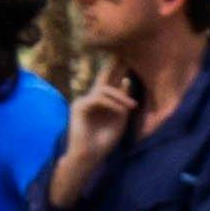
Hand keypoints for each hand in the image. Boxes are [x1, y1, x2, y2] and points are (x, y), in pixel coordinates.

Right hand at [55, 68, 139, 199]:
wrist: (90, 156)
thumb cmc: (104, 142)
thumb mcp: (120, 119)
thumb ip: (123, 102)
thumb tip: (126, 81)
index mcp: (101, 102)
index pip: (110, 83)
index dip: (118, 71)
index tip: (128, 59)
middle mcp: (91, 99)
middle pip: (103, 78)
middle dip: (114, 66)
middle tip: (123, 54)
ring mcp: (83, 102)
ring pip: (104, 89)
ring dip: (120, 97)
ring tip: (131, 107)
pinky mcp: (78, 106)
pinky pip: (98, 98)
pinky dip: (111, 104)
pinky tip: (120, 110)